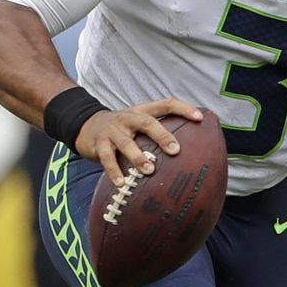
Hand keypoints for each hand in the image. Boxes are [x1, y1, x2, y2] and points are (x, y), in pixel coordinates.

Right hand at [74, 98, 202, 185]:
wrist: (87, 125)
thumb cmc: (123, 128)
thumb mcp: (139, 122)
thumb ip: (158, 130)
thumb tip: (189, 147)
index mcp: (142, 111)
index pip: (166, 104)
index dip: (183, 108)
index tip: (199, 118)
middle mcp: (128, 118)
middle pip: (147, 123)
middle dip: (162, 136)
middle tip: (175, 150)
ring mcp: (113, 131)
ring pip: (126, 142)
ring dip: (138, 157)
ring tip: (149, 170)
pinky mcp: (99, 144)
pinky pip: (107, 158)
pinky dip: (114, 171)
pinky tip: (121, 183)